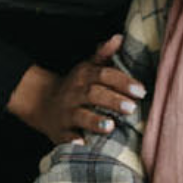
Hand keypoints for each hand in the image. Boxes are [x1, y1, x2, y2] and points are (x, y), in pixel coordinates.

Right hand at [7, 35, 144, 142]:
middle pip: (93, 94)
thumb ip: (104, 54)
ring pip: (79, 116)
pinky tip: (82, 144)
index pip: (103, 75)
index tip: (140, 90)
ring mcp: (66, 113)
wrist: (41, 102)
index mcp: (84, 76)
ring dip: (94, 121)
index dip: (122, 81)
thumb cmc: (75, 86)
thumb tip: (119, 37)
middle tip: (131, 108)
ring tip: (110, 126)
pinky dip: (72, 141)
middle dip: (112, 101)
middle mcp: (74, 94)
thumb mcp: (87, 67)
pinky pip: (65, 137)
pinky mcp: (59, 132)